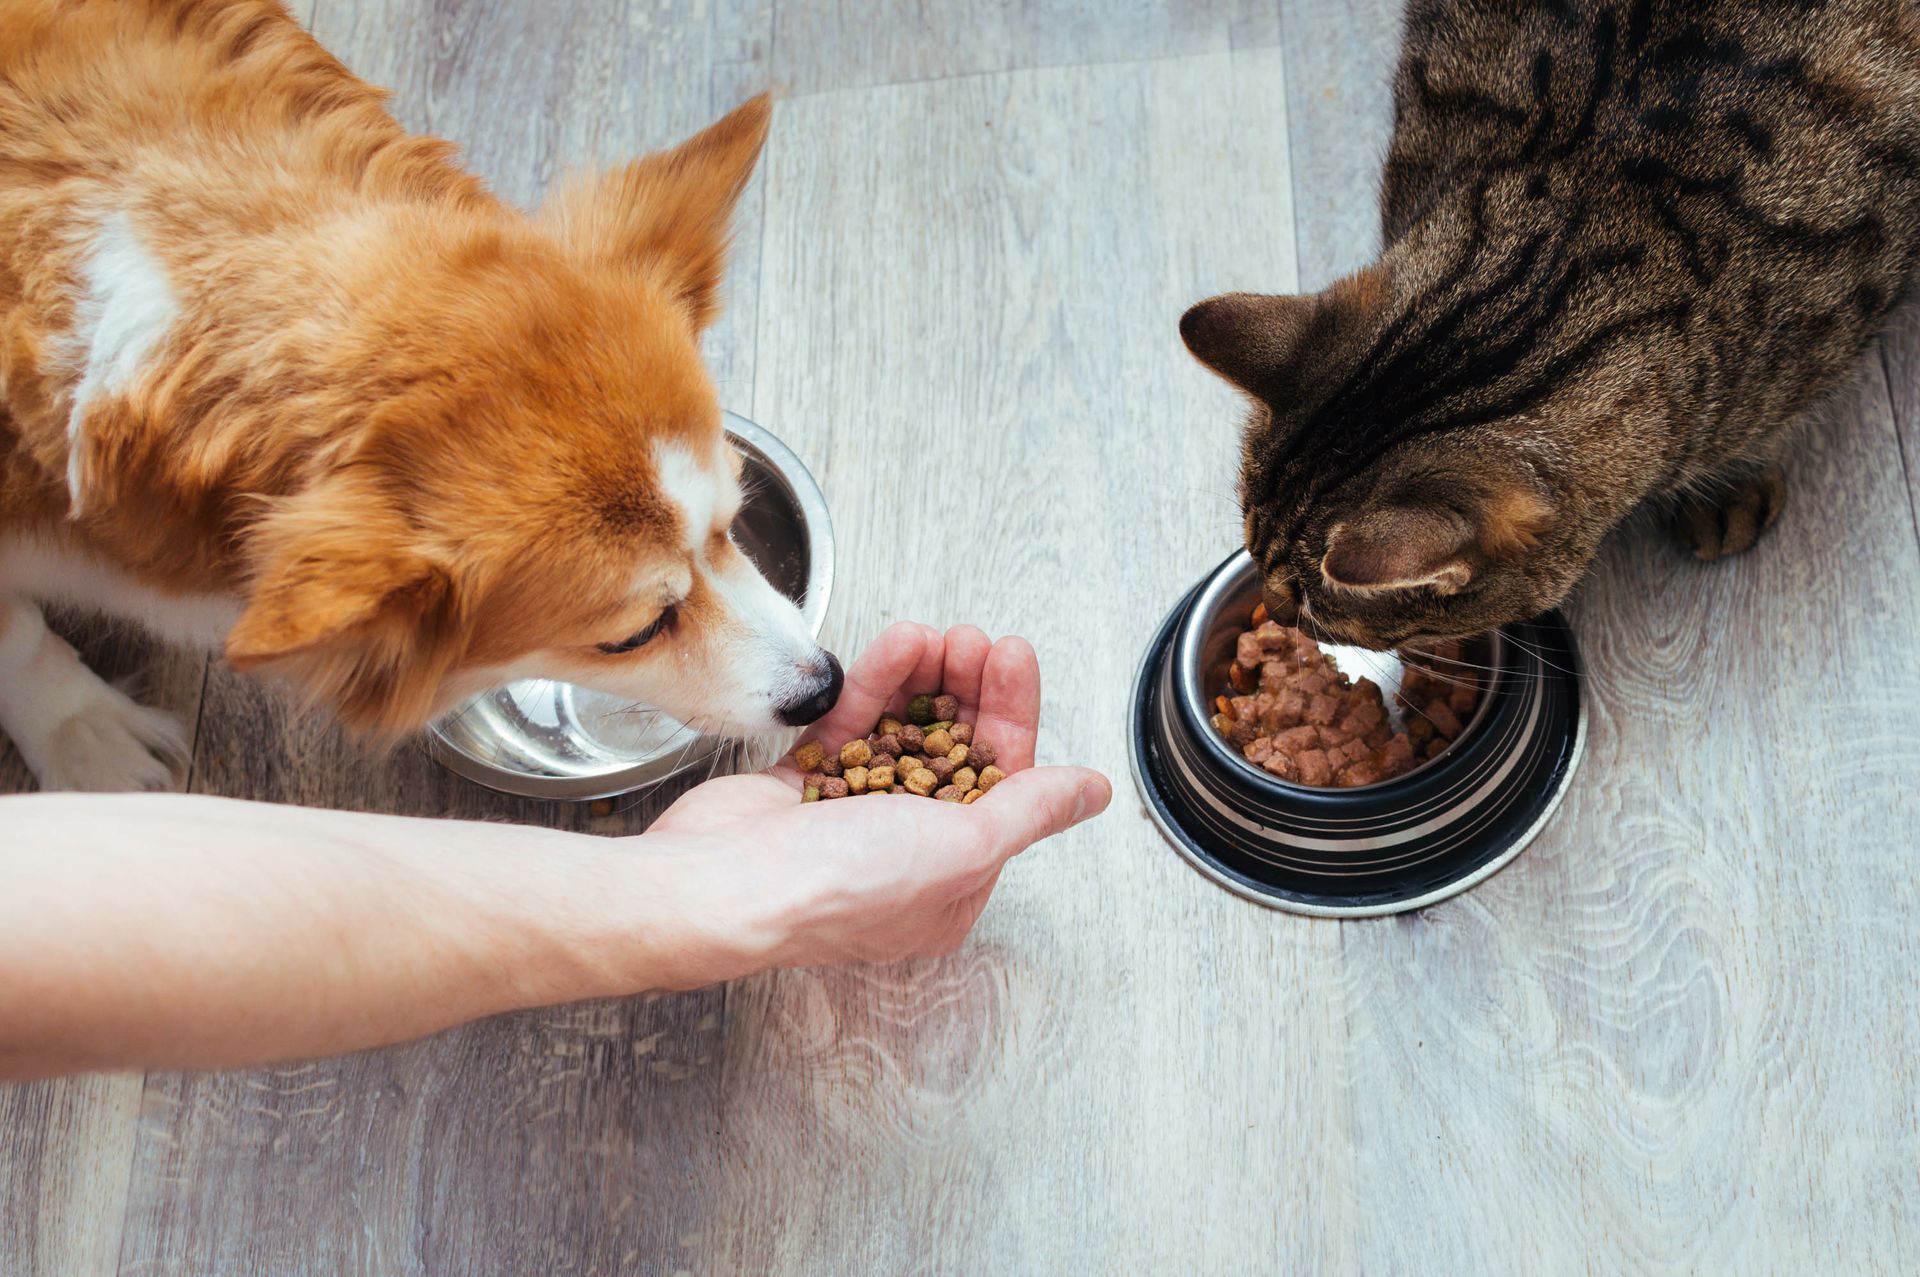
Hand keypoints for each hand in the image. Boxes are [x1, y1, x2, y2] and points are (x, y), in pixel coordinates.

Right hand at [641, 622, 1110, 981]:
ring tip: (936, 634)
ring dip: (924, 679)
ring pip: (902, 731)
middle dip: (968, 690)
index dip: (1010, 715)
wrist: (721, 886)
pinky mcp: (803, 786)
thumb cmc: (838, 886)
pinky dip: (876, 685)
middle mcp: (904, 853)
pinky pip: (851, 725)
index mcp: (951, 884)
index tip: (1012, 656)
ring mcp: (851, 818)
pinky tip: (897, 644)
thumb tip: (1093, 792)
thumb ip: (1029, 810)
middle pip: (953, 752)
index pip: (1001, 784)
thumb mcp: (962, 848)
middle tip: (974, 639)